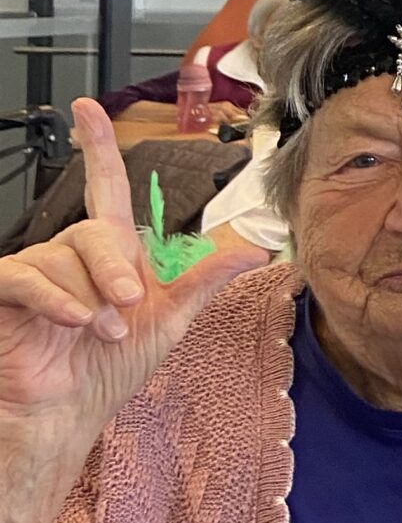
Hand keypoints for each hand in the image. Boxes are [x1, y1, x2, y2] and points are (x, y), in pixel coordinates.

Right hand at [0, 99, 270, 450]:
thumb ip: (205, 280)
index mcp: (112, 253)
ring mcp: (37, 272)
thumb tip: (256, 249)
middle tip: (127, 306)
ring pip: (62, 258)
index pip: (106, 188)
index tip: (87, 109)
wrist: (71, 413)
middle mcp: (73, 255)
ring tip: (100, 333)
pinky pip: (25, 278)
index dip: (99, 148)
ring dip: (88, 300)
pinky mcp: (7, 295)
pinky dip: (52, 299)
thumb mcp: (170, 322)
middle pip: (94, 231)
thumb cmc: (112, 370)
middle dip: (114, 269)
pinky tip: (71, 320)